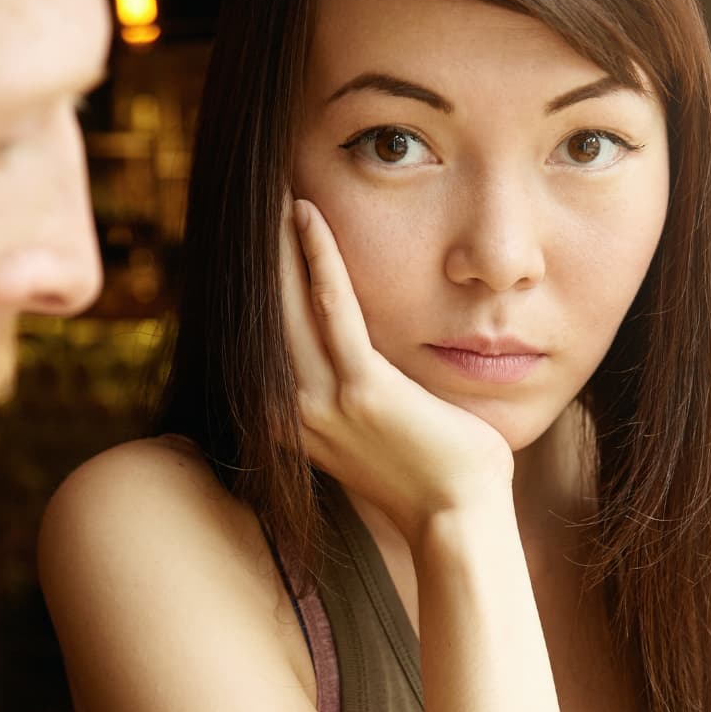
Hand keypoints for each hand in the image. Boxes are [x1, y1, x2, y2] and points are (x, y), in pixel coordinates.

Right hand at [281, 197, 514, 542]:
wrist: (456, 519)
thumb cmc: (428, 474)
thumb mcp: (368, 429)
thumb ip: (347, 386)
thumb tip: (346, 345)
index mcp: (289, 418)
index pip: (261, 333)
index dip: (254, 278)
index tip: (253, 231)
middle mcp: (290, 409)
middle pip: (261, 310)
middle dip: (256, 250)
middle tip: (256, 194)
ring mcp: (320, 402)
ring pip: (286, 302)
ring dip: (277, 242)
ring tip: (273, 192)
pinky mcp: (362, 390)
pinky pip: (332, 308)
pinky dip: (318, 258)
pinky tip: (307, 216)